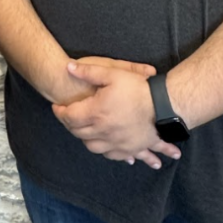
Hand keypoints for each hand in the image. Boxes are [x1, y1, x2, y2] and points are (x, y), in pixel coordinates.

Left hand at [53, 63, 181, 168]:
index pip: (69, 117)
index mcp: (96, 113)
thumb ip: (88, 71)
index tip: (57, 107)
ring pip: (93, 147)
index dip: (60, 112)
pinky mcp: (130, 148)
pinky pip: (113, 155)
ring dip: (85, 139)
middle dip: (70, 125)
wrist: (164, 106)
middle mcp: (103, 131)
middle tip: (68, 117)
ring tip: (84, 132)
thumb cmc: (137, 88)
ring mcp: (117, 142)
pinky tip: (106, 148)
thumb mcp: (112, 73)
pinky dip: (106, 152)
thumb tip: (68, 67)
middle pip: (78, 133)